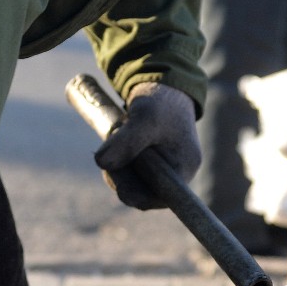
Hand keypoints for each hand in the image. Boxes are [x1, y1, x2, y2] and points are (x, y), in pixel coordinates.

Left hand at [93, 82, 200, 209]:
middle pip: (143, 193)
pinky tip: (116, 143)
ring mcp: (164, 170)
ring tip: (115, 140)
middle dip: (122, 177)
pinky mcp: (151, 165)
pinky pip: (130, 174)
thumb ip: (125, 141)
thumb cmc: (161, 102)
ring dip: (117, 168)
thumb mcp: (144, 118)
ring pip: (133, 184)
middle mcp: (177, 174)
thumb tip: (101, 163)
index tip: (119, 187)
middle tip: (108, 154)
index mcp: (185, 168)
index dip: (137, 197)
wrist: (162, 87)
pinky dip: (118, 162)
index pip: (161, 198)